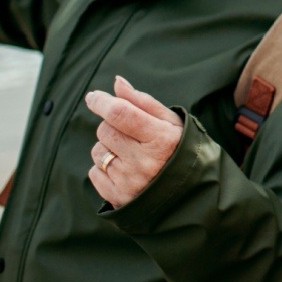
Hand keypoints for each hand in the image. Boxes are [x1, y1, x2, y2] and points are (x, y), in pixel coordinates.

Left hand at [85, 75, 183, 207]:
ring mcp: (130, 182)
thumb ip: (142, 101)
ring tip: (129, 154)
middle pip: (105, 130)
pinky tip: (124, 171)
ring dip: (108, 148)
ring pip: (98, 151)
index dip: (102, 102)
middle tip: (129, 133)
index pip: (120, 113)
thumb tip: (117, 83)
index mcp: (161, 139)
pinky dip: (104, 168)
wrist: (188, 193)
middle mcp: (145, 162)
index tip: (93, 97)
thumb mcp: (170, 123)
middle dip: (111, 126)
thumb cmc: (178, 150)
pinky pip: (94, 172)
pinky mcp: (118, 198)